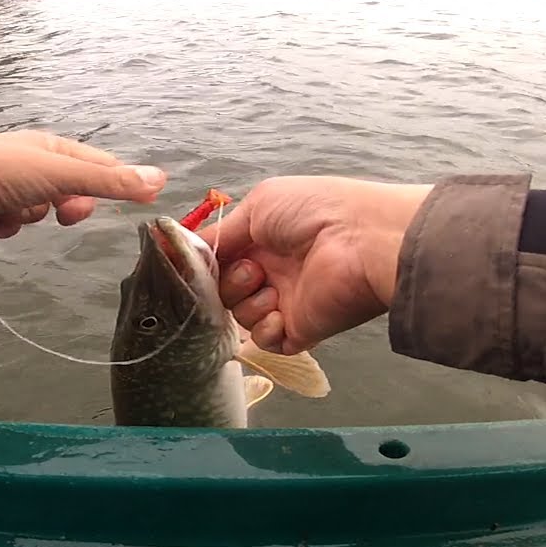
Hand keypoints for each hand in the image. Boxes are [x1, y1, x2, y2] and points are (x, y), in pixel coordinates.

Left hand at [0, 130, 166, 243]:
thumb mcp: (59, 175)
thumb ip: (108, 181)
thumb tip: (159, 178)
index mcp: (52, 147)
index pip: (100, 164)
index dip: (122, 182)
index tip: (145, 202)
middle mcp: (33, 164)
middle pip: (74, 192)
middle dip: (71, 205)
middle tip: (64, 212)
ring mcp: (11, 188)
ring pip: (43, 212)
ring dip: (32, 217)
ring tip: (11, 211)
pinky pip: (16, 225)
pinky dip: (7, 227)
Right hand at [196, 176, 432, 354]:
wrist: (361, 240)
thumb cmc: (313, 212)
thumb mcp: (259, 205)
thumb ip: (221, 231)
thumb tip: (184, 247)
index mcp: (263, 240)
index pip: (220, 258)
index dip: (204, 263)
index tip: (189, 264)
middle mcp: (271, 271)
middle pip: (223, 290)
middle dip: (227, 281)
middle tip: (252, 269)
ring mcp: (285, 303)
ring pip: (239, 315)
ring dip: (246, 301)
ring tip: (269, 285)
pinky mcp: (299, 331)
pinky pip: (264, 341)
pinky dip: (265, 328)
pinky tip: (280, 311)